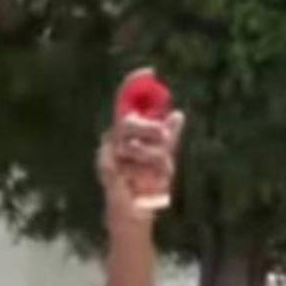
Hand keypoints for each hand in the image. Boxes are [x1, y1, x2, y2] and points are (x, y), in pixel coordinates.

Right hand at [97, 69, 184, 231]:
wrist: (136, 214)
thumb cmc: (146, 186)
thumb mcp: (163, 158)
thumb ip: (169, 137)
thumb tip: (178, 114)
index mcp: (125, 133)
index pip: (126, 103)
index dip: (134, 85)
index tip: (149, 71)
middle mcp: (112, 140)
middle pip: (129, 121)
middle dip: (150, 129)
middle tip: (165, 137)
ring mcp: (107, 154)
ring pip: (132, 144)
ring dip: (154, 158)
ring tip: (163, 172)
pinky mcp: (107, 170)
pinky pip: (128, 162)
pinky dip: (145, 172)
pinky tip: (150, 182)